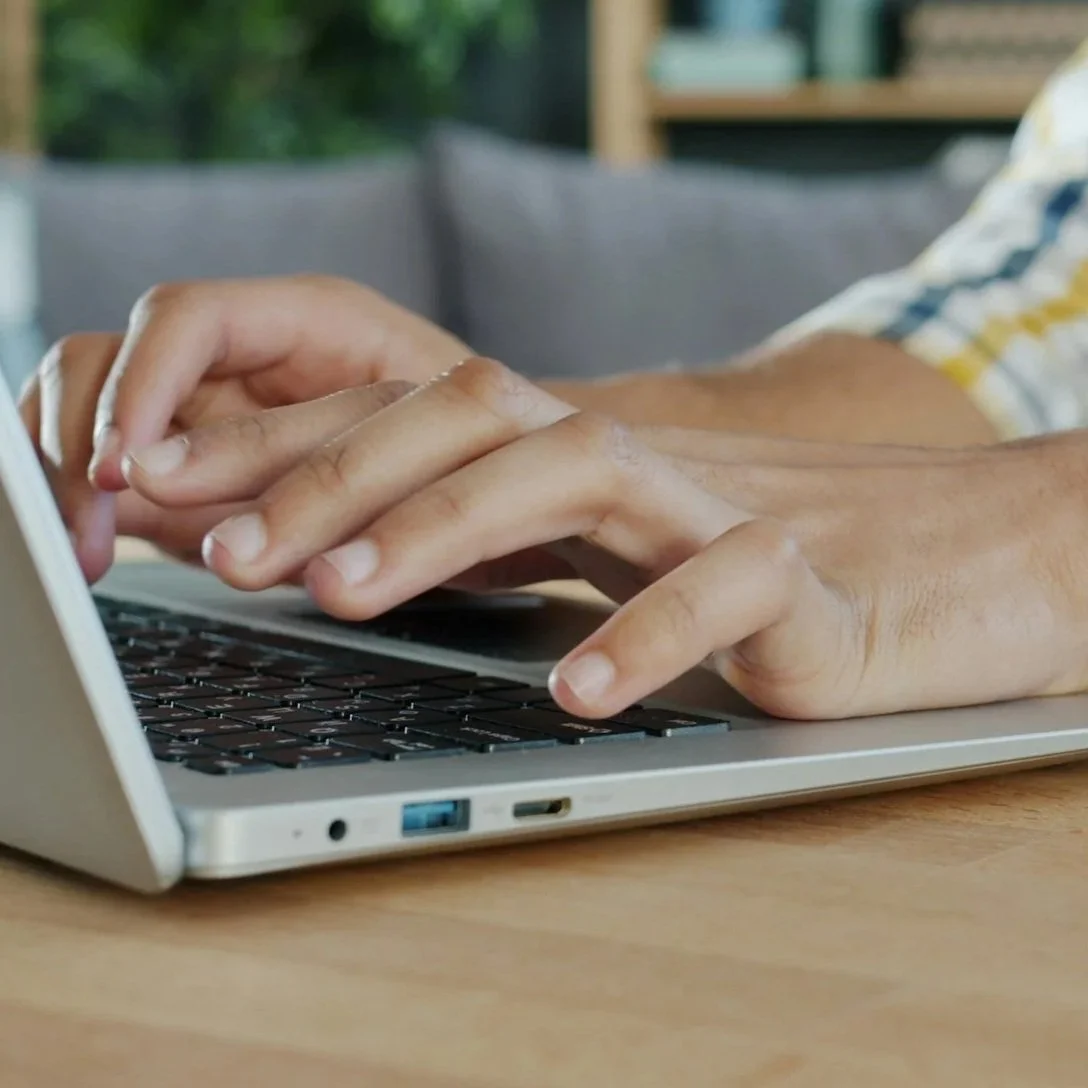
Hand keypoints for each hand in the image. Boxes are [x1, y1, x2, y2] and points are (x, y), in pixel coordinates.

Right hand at [18, 275, 469, 580]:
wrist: (496, 476)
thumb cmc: (473, 449)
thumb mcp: (421, 454)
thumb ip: (330, 467)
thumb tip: (223, 496)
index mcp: (312, 321)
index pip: (188, 320)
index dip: (140, 386)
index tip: (124, 466)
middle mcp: (250, 352)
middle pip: (115, 357)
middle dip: (83, 437)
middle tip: (89, 523)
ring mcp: (217, 401)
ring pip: (94, 401)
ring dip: (69, 470)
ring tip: (86, 547)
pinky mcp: (199, 459)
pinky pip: (112, 457)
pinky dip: (82, 495)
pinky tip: (90, 543)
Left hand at [121, 356, 1087, 719]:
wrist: (916, 562)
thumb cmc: (720, 558)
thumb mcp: (578, 543)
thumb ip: (471, 538)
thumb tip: (311, 556)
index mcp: (554, 447)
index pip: (402, 419)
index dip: (281, 450)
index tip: (164, 493)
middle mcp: (620, 454)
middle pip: (465, 420)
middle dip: (334, 480)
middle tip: (230, 554)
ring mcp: (707, 501)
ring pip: (574, 470)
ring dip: (451, 524)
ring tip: (354, 591)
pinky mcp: (795, 571)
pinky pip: (721, 584)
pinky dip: (646, 631)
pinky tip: (577, 690)